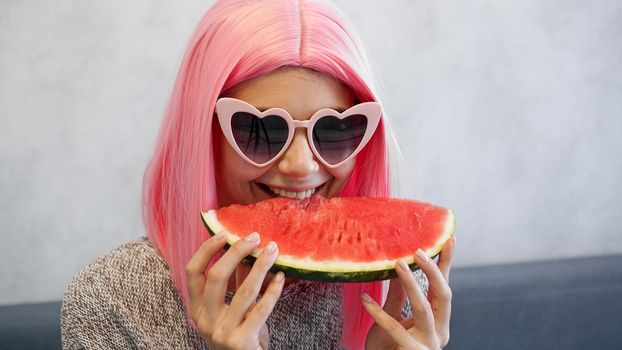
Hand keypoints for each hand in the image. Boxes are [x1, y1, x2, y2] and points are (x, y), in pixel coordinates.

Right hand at [185, 231, 284, 348]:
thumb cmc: (239, 336)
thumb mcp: (231, 309)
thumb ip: (235, 282)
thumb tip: (246, 249)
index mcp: (197, 309)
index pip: (192, 272)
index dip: (206, 250)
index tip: (224, 233)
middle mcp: (205, 320)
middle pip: (216, 277)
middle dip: (236, 252)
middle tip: (255, 237)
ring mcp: (222, 332)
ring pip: (243, 291)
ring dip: (260, 266)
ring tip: (272, 250)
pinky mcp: (241, 341)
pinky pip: (261, 309)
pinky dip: (272, 291)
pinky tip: (280, 277)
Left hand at [362, 236, 455, 349]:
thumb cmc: (388, 346)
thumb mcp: (395, 315)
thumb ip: (401, 294)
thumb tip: (403, 263)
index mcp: (440, 322)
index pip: (445, 287)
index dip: (447, 264)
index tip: (450, 238)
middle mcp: (440, 333)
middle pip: (443, 296)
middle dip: (433, 271)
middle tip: (418, 250)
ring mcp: (428, 344)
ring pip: (424, 309)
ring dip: (412, 285)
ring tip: (398, 264)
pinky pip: (394, 328)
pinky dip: (378, 313)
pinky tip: (365, 300)